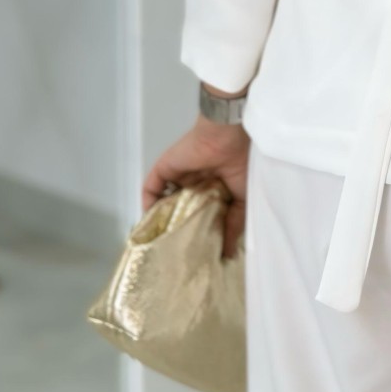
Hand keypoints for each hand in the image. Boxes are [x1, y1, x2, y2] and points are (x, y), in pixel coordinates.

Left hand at [142, 114, 249, 258]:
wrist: (227, 137)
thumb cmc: (240, 163)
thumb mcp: (242, 200)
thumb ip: (232, 225)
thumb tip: (227, 255)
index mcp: (214, 187)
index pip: (200, 212)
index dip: (197, 230)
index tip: (195, 252)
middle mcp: (194, 182)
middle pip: (180, 208)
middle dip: (177, 228)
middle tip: (175, 251)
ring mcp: (178, 176)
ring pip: (164, 200)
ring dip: (160, 218)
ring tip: (159, 242)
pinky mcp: (164, 169)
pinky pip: (151, 189)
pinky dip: (147, 205)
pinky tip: (149, 224)